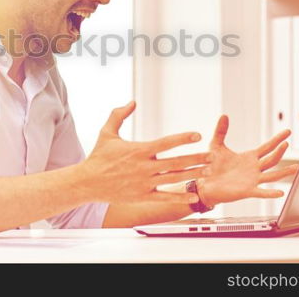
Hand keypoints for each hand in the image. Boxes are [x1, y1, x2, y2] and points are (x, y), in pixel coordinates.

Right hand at [81, 101, 211, 203]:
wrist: (88, 182)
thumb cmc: (98, 157)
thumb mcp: (107, 132)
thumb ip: (119, 115)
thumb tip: (131, 102)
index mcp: (138, 150)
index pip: (166, 143)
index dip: (183, 138)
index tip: (197, 135)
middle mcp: (144, 167)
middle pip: (175, 162)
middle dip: (195, 158)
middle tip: (211, 156)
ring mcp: (144, 183)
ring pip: (173, 179)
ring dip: (192, 175)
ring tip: (207, 172)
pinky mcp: (142, 196)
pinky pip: (164, 198)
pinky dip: (180, 198)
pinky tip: (193, 196)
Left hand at [196, 115, 298, 205]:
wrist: (204, 183)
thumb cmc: (211, 166)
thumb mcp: (216, 146)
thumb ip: (221, 131)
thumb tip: (224, 115)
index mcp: (249, 158)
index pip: (267, 147)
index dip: (277, 139)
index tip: (288, 132)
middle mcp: (254, 169)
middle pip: (272, 159)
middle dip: (279, 151)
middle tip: (286, 143)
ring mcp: (252, 180)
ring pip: (272, 175)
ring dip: (284, 172)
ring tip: (296, 167)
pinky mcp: (247, 191)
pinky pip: (261, 192)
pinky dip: (271, 193)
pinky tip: (280, 192)